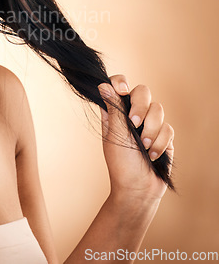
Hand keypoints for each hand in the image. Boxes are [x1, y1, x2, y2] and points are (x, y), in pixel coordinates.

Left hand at [98, 75, 174, 202]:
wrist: (139, 188)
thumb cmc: (121, 163)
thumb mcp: (114, 134)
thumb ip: (113, 108)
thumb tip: (102, 85)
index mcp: (116, 110)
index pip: (118, 85)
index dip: (121, 82)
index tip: (122, 90)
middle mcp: (133, 113)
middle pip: (142, 91)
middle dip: (140, 107)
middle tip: (134, 123)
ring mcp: (150, 123)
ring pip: (158, 109)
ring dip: (150, 130)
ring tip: (144, 147)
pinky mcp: (164, 135)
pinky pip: (168, 128)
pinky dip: (160, 143)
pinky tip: (152, 155)